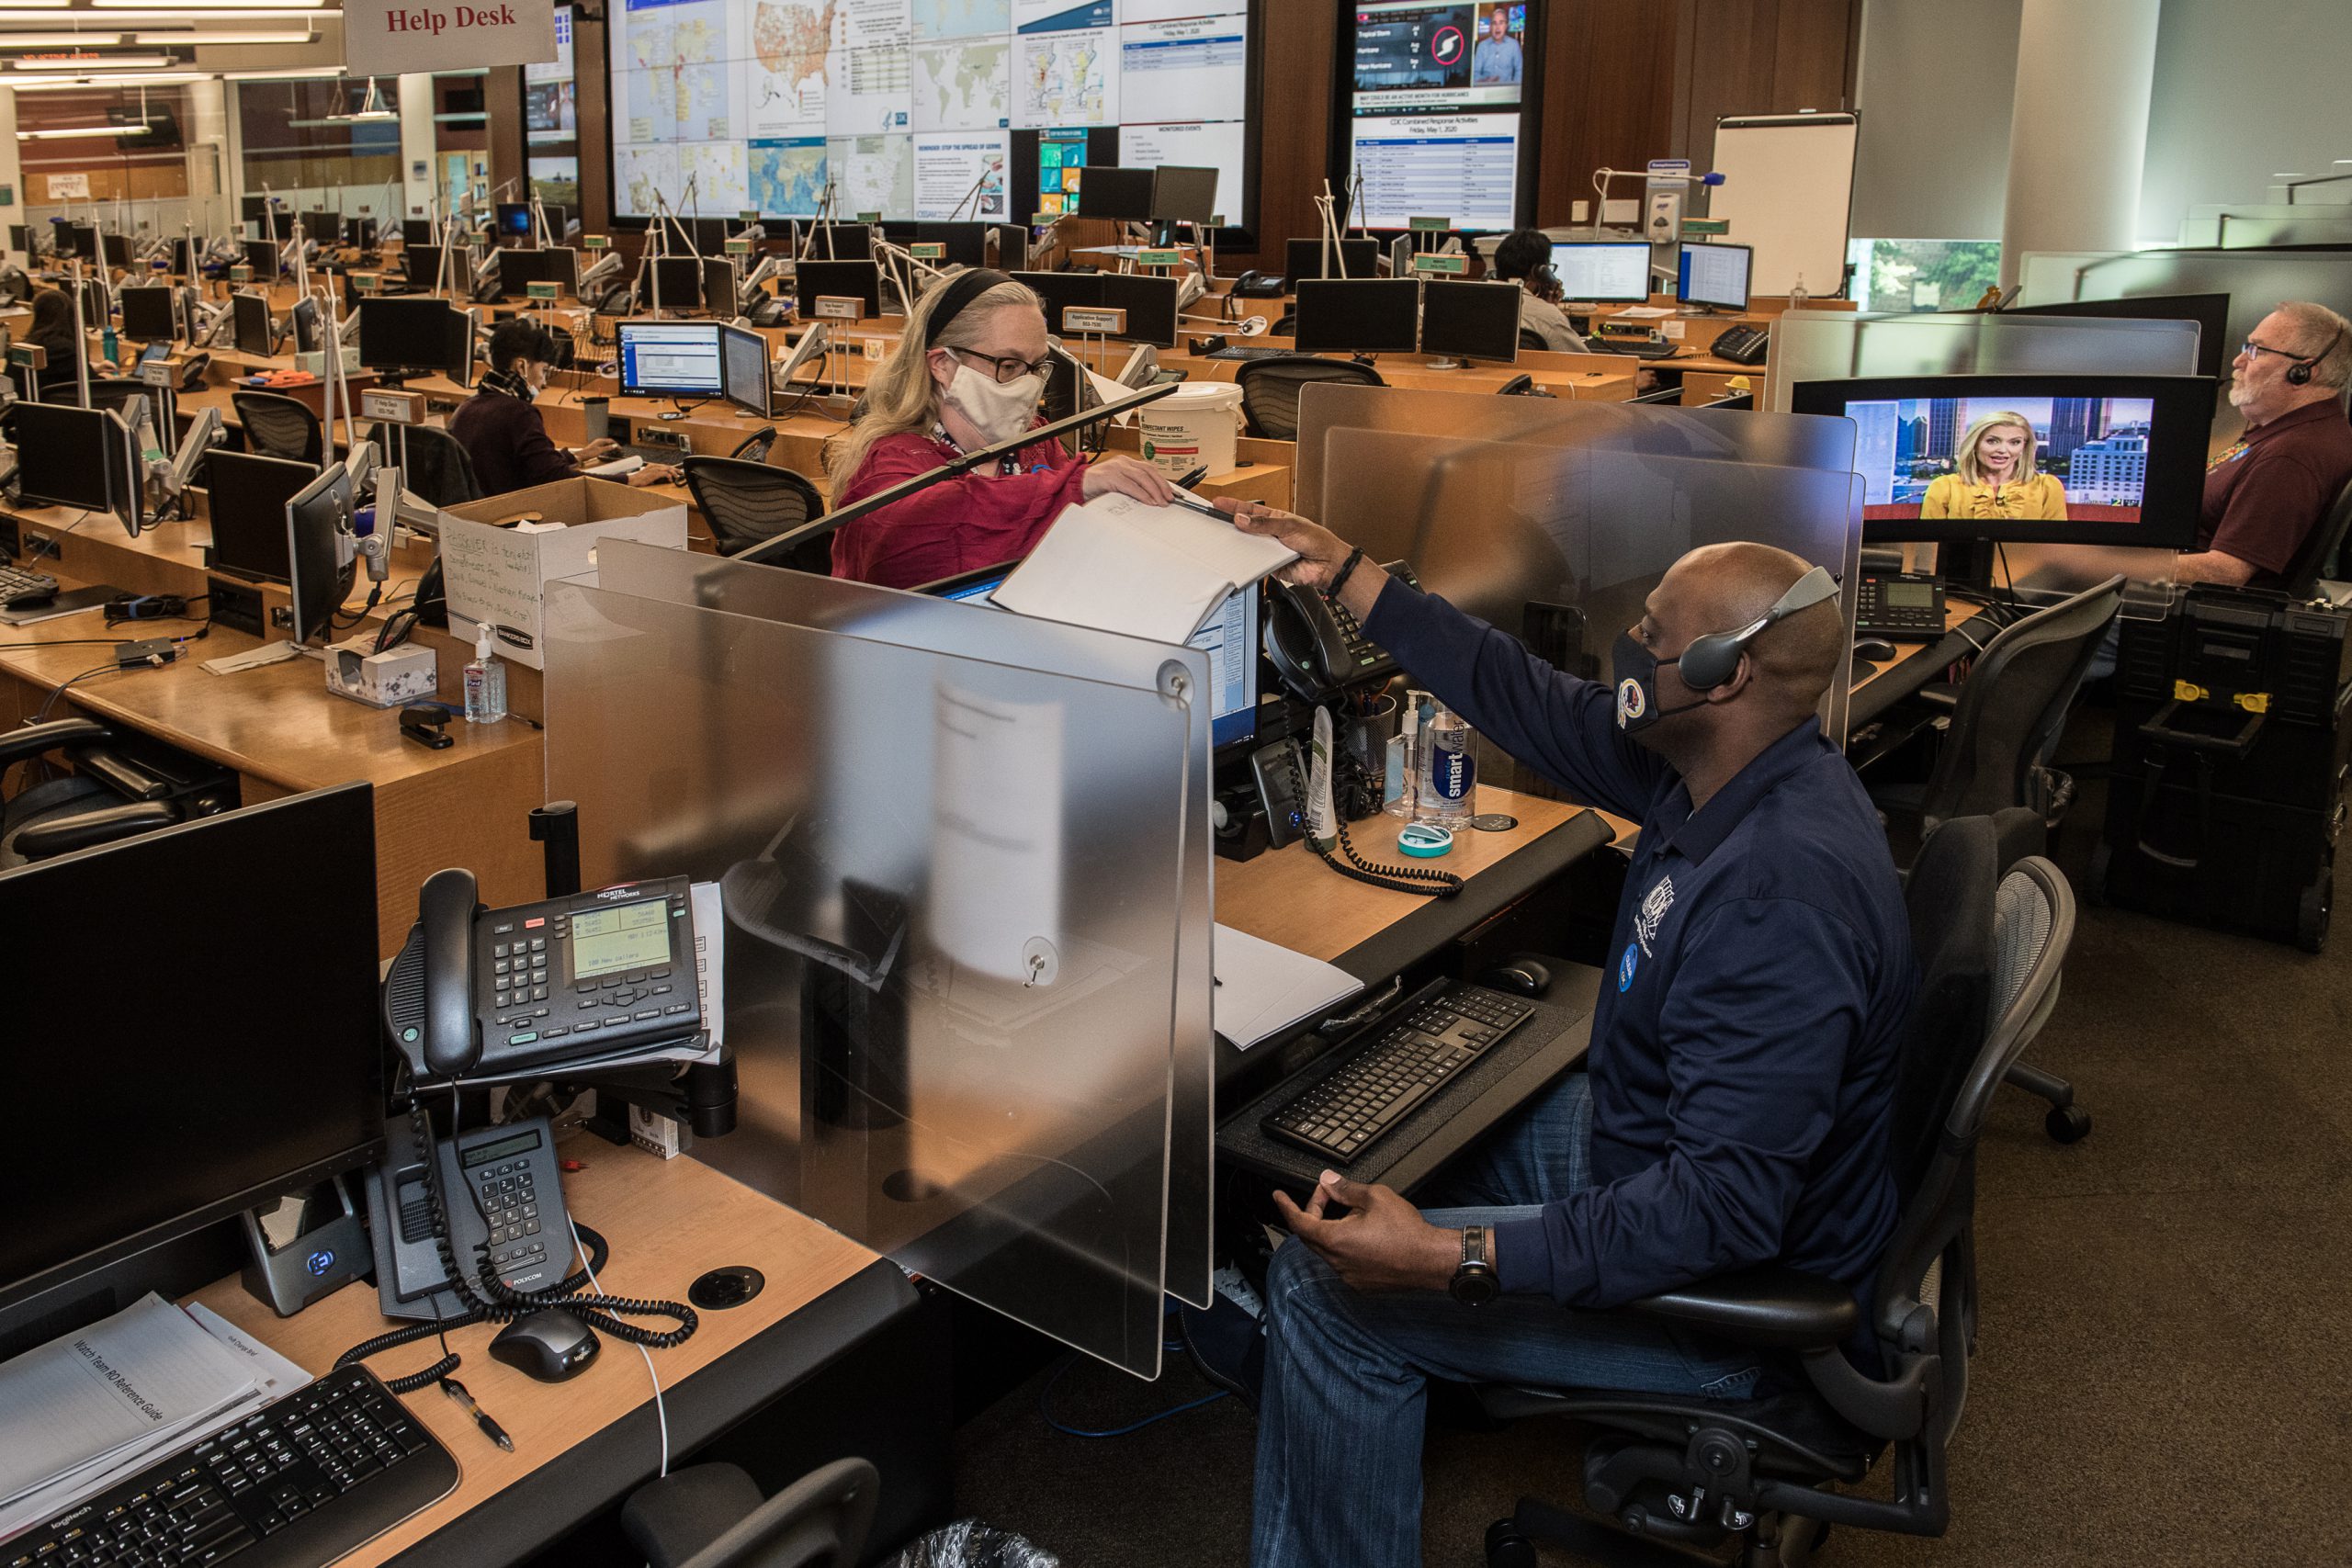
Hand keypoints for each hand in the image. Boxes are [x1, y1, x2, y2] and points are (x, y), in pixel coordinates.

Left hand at [576, 437, 619, 463]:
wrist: (582, 456)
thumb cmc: (589, 453)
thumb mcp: (600, 451)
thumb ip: (608, 448)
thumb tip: (615, 446)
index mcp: (600, 441)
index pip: (611, 441)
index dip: (616, 444)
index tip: (620, 448)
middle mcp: (599, 441)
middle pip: (609, 442)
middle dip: (614, 445)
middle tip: (619, 450)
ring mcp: (597, 444)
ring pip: (606, 444)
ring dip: (611, 447)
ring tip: (615, 450)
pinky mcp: (596, 447)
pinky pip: (604, 446)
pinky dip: (608, 448)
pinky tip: (608, 451)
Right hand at [627, 463, 680, 487]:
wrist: (633, 480)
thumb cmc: (639, 480)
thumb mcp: (648, 476)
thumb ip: (655, 476)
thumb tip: (662, 479)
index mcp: (653, 465)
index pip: (664, 466)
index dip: (672, 468)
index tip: (677, 471)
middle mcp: (654, 466)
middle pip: (667, 466)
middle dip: (675, 469)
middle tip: (681, 472)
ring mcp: (654, 469)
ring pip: (667, 469)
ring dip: (673, 473)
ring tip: (677, 476)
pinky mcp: (654, 473)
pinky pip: (664, 473)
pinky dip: (669, 476)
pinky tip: (670, 480)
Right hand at [1080, 454, 1175, 506]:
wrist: (1075, 486)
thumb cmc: (1096, 488)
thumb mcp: (1118, 486)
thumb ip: (1132, 488)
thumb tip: (1153, 499)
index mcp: (1126, 462)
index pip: (1150, 469)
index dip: (1163, 481)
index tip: (1172, 493)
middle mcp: (1122, 462)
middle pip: (1149, 471)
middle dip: (1162, 486)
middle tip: (1170, 499)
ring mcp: (1115, 468)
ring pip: (1142, 477)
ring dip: (1154, 491)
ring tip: (1161, 502)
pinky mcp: (1109, 476)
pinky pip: (1130, 485)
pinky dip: (1141, 494)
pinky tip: (1148, 501)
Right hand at [1216, 499, 1356, 590]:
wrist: (1327, 564)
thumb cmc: (1316, 540)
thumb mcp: (1289, 526)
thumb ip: (1264, 523)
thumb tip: (1243, 519)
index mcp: (1275, 519)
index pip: (1249, 510)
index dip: (1233, 506)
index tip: (1218, 503)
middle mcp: (1270, 534)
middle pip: (1245, 529)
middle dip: (1230, 526)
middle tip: (1216, 522)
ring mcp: (1268, 550)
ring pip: (1247, 547)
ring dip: (1239, 545)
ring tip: (1227, 540)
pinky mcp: (1269, 566)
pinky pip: (1254, 564)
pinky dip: (1248, 562)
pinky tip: (1242, 558)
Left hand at [1272, 1170, 1459, 1293]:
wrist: (1431, 1261)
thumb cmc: (1407, 1232)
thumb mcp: (1375, 1197)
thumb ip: (1345, 1189)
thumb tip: (1328, 1181)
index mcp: (1335, 1240)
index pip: (1299, 1222)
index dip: (1286, 1207)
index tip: (1278, 1197)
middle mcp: (1337, 1262)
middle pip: (1310, 1236)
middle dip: (1313, 1214)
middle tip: (1326, 1196)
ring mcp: (1348, 1276)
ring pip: (1327, 1251)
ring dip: (1329, 1231)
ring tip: (1350, 1214)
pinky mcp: (1361, 1285)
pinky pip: (1342, 1263)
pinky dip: (1343, 1247)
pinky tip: (1362, 1237)